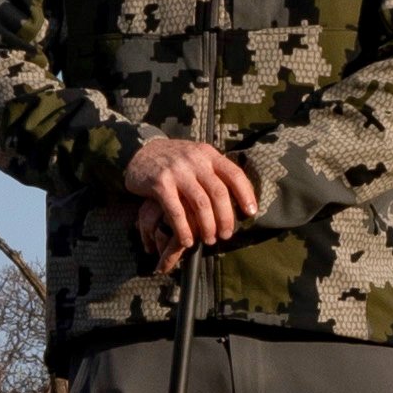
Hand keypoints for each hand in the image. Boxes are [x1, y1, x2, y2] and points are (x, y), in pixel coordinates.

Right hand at [125, 137, 258, 269]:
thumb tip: (240, 198)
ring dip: (207, 226)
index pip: (234, 174)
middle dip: (226, 218)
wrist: (141, 151)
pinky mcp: (160, 183)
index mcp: (208, 154)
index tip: (251, 213)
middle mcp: (195, 160)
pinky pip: (176, 211)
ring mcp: (177, 171)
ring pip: (200, 203)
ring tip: (209, 239)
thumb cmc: (175, 161)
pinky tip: (187, 241)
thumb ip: (214, 172)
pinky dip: (184, 229)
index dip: (246, 195)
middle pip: (219, 193)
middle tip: (226, 235)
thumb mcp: (197, 157)